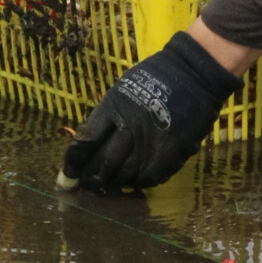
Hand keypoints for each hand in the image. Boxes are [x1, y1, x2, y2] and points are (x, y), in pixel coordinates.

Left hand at [59, 31, 242, 192]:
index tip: (67, 177)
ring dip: (113, 183)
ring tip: (108, 185)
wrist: (195, 75)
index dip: (73, 164)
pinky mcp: (171, 156)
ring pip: (123, 176)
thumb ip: (105, 118)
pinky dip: (136, 182)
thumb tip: (87, 147)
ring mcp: (151, 145)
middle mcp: (130, 129)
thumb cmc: (154, 78)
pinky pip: (147, 179)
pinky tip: (133, 180)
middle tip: (87, 187)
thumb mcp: (121, 91)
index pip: (85, 143)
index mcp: (113, 108)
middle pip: (102, 164)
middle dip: (91, 180)